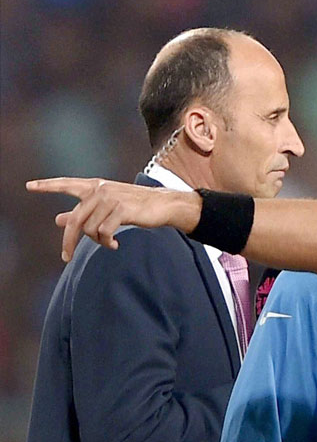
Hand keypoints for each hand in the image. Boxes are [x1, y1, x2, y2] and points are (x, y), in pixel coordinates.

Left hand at [26, 177, 200, 261]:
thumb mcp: (107, 207)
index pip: (67, 184)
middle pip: (75, 219)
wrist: (162, 205)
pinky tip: (115, 244)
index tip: (29, 186)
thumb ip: (83, 212)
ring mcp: (110, 199)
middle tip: (65, 257)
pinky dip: (107, 242)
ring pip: (90, 229)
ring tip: (109, 242)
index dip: (48, 185)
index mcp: (95, 187)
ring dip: (98, 241)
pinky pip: (104, 233)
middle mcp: (100, 190)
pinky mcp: (121, 209)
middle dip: (68, 241)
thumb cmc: (136, 206)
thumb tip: (58, 219)